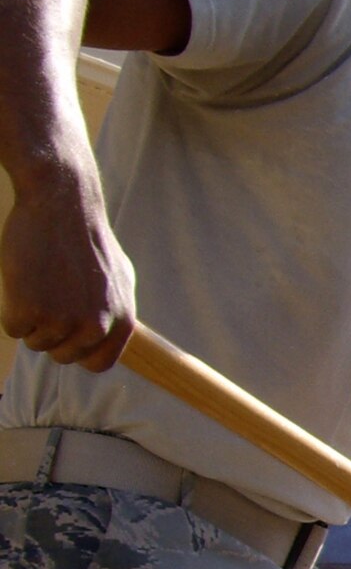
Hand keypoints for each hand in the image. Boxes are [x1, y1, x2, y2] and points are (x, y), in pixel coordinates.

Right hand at [0, 164, 136, 371]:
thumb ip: (115, 310)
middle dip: (50, 333)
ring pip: (36, 342)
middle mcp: (96, 327)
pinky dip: (10, 310)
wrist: (62, 204)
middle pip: (62, 355)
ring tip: (38, 283)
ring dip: (30, 318)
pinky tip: (22, 281)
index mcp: (122, 322)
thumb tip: (111, 332)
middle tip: (47, 297)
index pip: (97, 364)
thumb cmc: (87, 238)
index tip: (66, 334)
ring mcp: (63, 321)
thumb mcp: (119, 278)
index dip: (77, 351)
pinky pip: (13, 329)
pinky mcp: (31, 310)